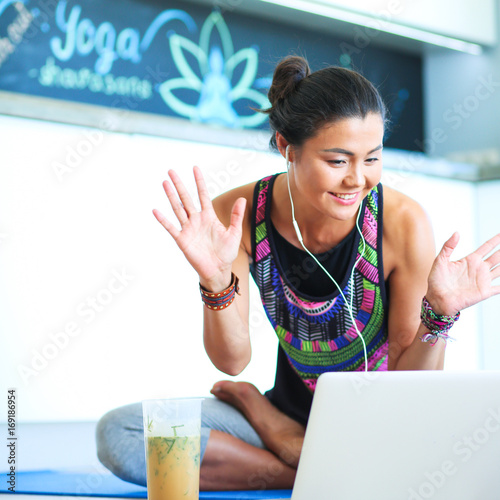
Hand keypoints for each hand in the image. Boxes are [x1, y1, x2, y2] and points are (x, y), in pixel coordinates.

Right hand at [152, 166, 246, 286]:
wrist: (218, 270)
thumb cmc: (226, 253)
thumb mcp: (234, 233)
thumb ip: (236, 216)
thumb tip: (242, 198)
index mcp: (209, 217)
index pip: (203, 195)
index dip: (199, 182)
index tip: (195, 168)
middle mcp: (196, 220)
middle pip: (186, 198)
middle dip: (179, 184)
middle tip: (171, 170)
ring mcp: (188, 229)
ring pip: (177, 209)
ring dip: (171, 196)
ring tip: (164, 183)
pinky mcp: (182, 240)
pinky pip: (171, 228)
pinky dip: (163, 220)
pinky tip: (156, 210)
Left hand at [426, 232, 499, 314]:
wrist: (436, 299)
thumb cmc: (436, 281)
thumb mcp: (440, 261)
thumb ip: (448, 246)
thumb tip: (457, 233)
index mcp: (470, 260)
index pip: (487, 247)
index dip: (496, 240)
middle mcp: (479, 269)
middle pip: (497, 256)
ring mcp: (483, 280)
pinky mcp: (485, 292)